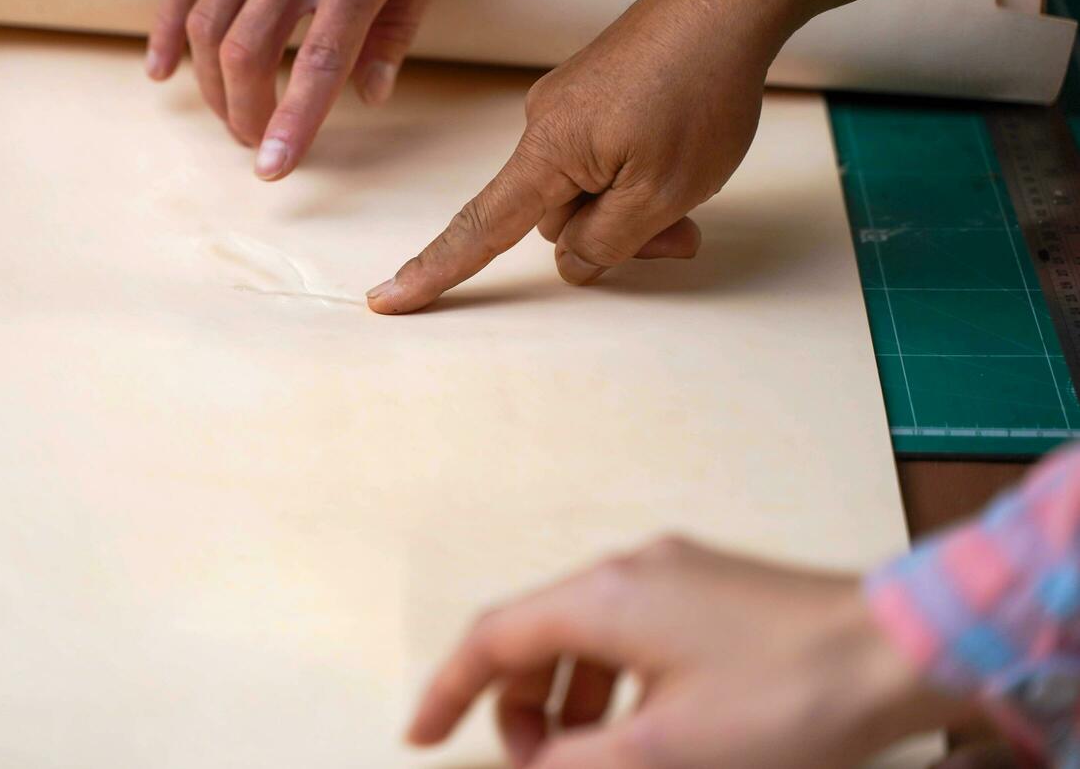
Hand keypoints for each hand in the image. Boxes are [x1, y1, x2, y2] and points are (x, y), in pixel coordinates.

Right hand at [146, 0, 472, 179]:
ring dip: (209, 83)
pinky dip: (168, 28)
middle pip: (247, 51)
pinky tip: (164, 69)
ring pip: (207, 21)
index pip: (317, 62)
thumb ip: (401, 24)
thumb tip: (371, 94)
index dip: (293, 123)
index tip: (274, 168)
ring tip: (226, 112)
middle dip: (243, 113)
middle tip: (255, 140)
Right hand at [366, 0, 784, 314]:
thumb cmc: (699, 90)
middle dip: (611, 235)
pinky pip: (601, 155)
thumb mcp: (662, 192)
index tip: (385, 300)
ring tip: (692, 186)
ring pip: (586, 189)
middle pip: (554, 217)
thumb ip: (607, 242)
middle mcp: (544, 124)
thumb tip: (572, 261)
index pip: (479, 228)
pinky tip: (683, 153)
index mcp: (548, 150)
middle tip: (681, 231)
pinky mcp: (595, 91)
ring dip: (632, 205)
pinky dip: (636, 174)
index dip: (434, 272)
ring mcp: (569, 104)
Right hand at [407, 536, 968, 768]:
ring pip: (586, 639)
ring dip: (570, 702)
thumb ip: (575, 762)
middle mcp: (629, 571)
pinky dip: (614, 686)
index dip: (450, 692)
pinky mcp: (710, 592)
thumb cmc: (786, 696)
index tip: (421, 738)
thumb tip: (533, 767)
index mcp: (604, 596)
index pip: (493, 638)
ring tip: (595, 759)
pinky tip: (644, 731)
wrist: (898, 650)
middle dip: (520, 708)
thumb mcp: (664, 750)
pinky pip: (632, 636)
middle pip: (537, 637)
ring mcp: (674, 575)